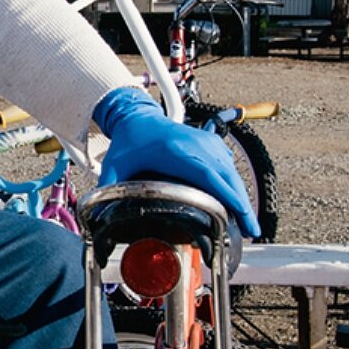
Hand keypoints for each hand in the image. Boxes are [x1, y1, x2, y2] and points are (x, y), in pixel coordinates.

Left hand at [94, 86, 261, 238]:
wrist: (136, 116)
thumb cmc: (129, 140)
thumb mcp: (115, 164)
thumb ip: (108, 188)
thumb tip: (98, 215)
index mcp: (176, 151)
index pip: (209, 176)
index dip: (228, 197)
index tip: (241, 216)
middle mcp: (196, 145)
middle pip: (228, 177)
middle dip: (242, 204)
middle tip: (251, 231)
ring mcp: (205, 143)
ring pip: (232, 172)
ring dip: (240, 196)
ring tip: (247, 223)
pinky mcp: (209, 144)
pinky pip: (228, 166)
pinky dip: (234, 184)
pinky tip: (235, 203)